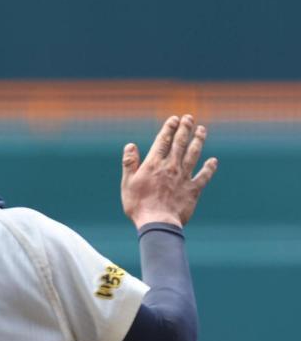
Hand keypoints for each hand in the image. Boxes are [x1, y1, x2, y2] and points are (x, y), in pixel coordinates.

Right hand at [121, 114, 217, 228]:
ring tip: (202, 130)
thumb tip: (130, 145)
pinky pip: (204, 176)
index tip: (174, 119)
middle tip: (189, 118)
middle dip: (185, 129)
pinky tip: (213, 161)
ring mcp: (184, 177)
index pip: (163, 141)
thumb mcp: (127, 183)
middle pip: (180, 143)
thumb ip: (129, 163)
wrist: (158, 223)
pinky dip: (209, 168)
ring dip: (198, 141)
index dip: (169, 128)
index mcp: (154, 164)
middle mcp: (171, 167)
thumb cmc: (139, 205)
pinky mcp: (193, 190)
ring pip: (193, 154)